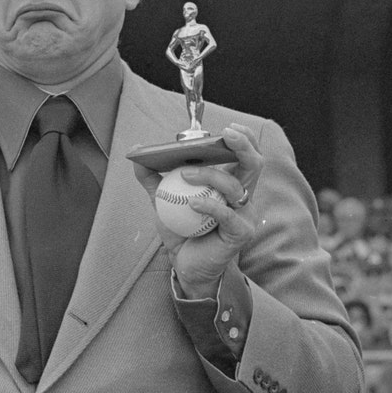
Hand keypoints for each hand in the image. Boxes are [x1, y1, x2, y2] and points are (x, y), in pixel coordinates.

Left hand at [132, 124, 262, 298]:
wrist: (185, 265)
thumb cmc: (181, 230)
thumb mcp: (164, 200)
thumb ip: (152, 177)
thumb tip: (136, 152)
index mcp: (230, 181)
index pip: (246, 153)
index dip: (243, 137)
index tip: (226, 127)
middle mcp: (242, 195)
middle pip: (255, 163)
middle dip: (242, 145)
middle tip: (225, 135)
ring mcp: (244, 214)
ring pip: (235, 185)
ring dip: (209, 175)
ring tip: (184, 176)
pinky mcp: (240, 232)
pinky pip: (227, 214)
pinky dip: (209, 205)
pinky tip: (192, 204)